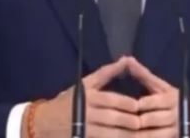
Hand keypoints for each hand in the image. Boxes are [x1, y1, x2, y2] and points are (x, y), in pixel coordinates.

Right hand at [24, 56, 141, 137]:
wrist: (44, 122)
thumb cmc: (68, 101)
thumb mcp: (84, 84)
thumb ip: (106, 74)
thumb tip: (125, 59)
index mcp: (88, 96)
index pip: (113, 100)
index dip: (129, 104)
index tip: (141, 106)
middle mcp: (87, 113)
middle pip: (114, 118)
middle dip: (132, 122)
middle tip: (145, 123)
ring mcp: (85, 129)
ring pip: (112, 134)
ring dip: (128, 135)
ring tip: (141, 134)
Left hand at [126, 57, 189, 137]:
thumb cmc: (173, 100)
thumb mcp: (162, 87)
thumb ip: (144, 75)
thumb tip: (127, 59)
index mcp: (171, 98)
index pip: (150, 102)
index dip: (137, 105)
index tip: (124, 106)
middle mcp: (175, 115)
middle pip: (150, 120)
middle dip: (134, 121)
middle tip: (119, 121)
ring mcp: (176, 130)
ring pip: (152, 135)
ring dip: (136, 134)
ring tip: (122, 132)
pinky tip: (133, 137)